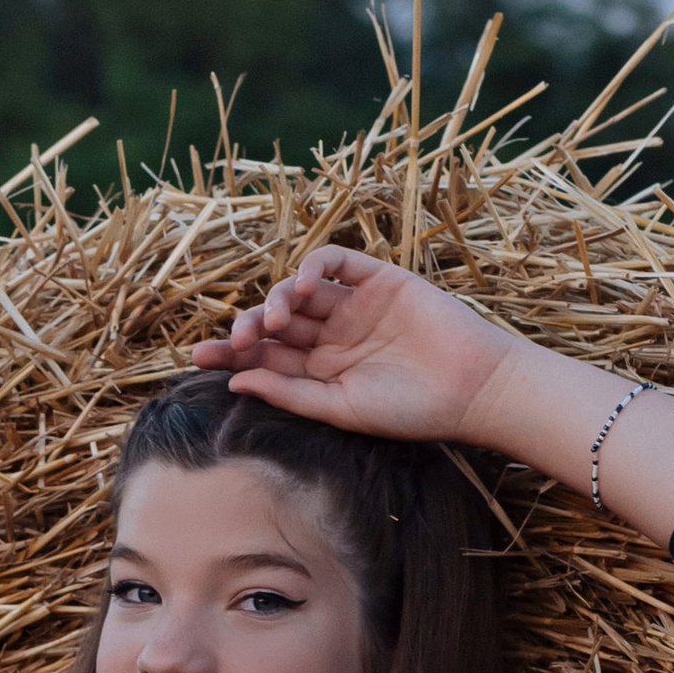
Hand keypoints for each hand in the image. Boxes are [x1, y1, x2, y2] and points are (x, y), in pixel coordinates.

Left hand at [189, 246, 522, 443]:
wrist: (474, 388)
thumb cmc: (411, 410)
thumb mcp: (341, 408)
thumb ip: (290, 393)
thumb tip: (235, 380)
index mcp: (320, 372)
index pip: (265, 357)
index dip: (232, 353)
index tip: (199, 357)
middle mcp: (332, 337)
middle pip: (275, 322)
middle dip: (248, 326)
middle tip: (239, 338)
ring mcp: (354, 306)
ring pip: (299, 291)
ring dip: (277, 298)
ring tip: (276, 319)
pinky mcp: (378, 280)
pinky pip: (336, 261)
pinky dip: (312, 265)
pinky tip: (302, 285)